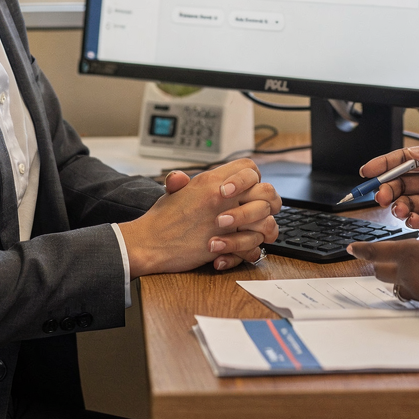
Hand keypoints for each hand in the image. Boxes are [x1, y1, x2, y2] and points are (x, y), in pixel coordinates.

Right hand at [119, 159, 279, 275]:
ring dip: (264, 229)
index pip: (250, 167)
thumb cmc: (161, 218)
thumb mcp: (175, 190)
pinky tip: (243, 250)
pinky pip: (253, 246)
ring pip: (266, 221)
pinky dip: (251, 250)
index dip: (253, 177)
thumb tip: (184, 177)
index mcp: (211, 180)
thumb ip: (188, 182)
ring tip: (255, 232)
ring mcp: (225, 221)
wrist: (148, 242)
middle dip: (270, 203)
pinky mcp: (224, 245)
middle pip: (267, 191)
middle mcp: (221, 197)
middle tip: (262, 211)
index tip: (249, 189)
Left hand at [348, 229, 418, 315]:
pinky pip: (417, 294)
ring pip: (398, 285)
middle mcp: (410, 274)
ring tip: (412, 270)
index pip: (377, 251)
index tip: (352, 248)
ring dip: (399, 278)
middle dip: (379, 263)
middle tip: (382, 258)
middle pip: (381, 271)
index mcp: (411, 252)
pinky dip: (418, 287)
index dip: (362, 249)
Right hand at [360, 140, 418, 240]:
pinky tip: (413, 221)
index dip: (385, 164)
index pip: (405, 160)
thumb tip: (415, 152)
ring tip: (400, 210)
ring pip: (407, 203)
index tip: (368, 170)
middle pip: (401, 183)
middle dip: (386, 188)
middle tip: (381, 196)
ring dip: (397, 206)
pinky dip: (412, 222)